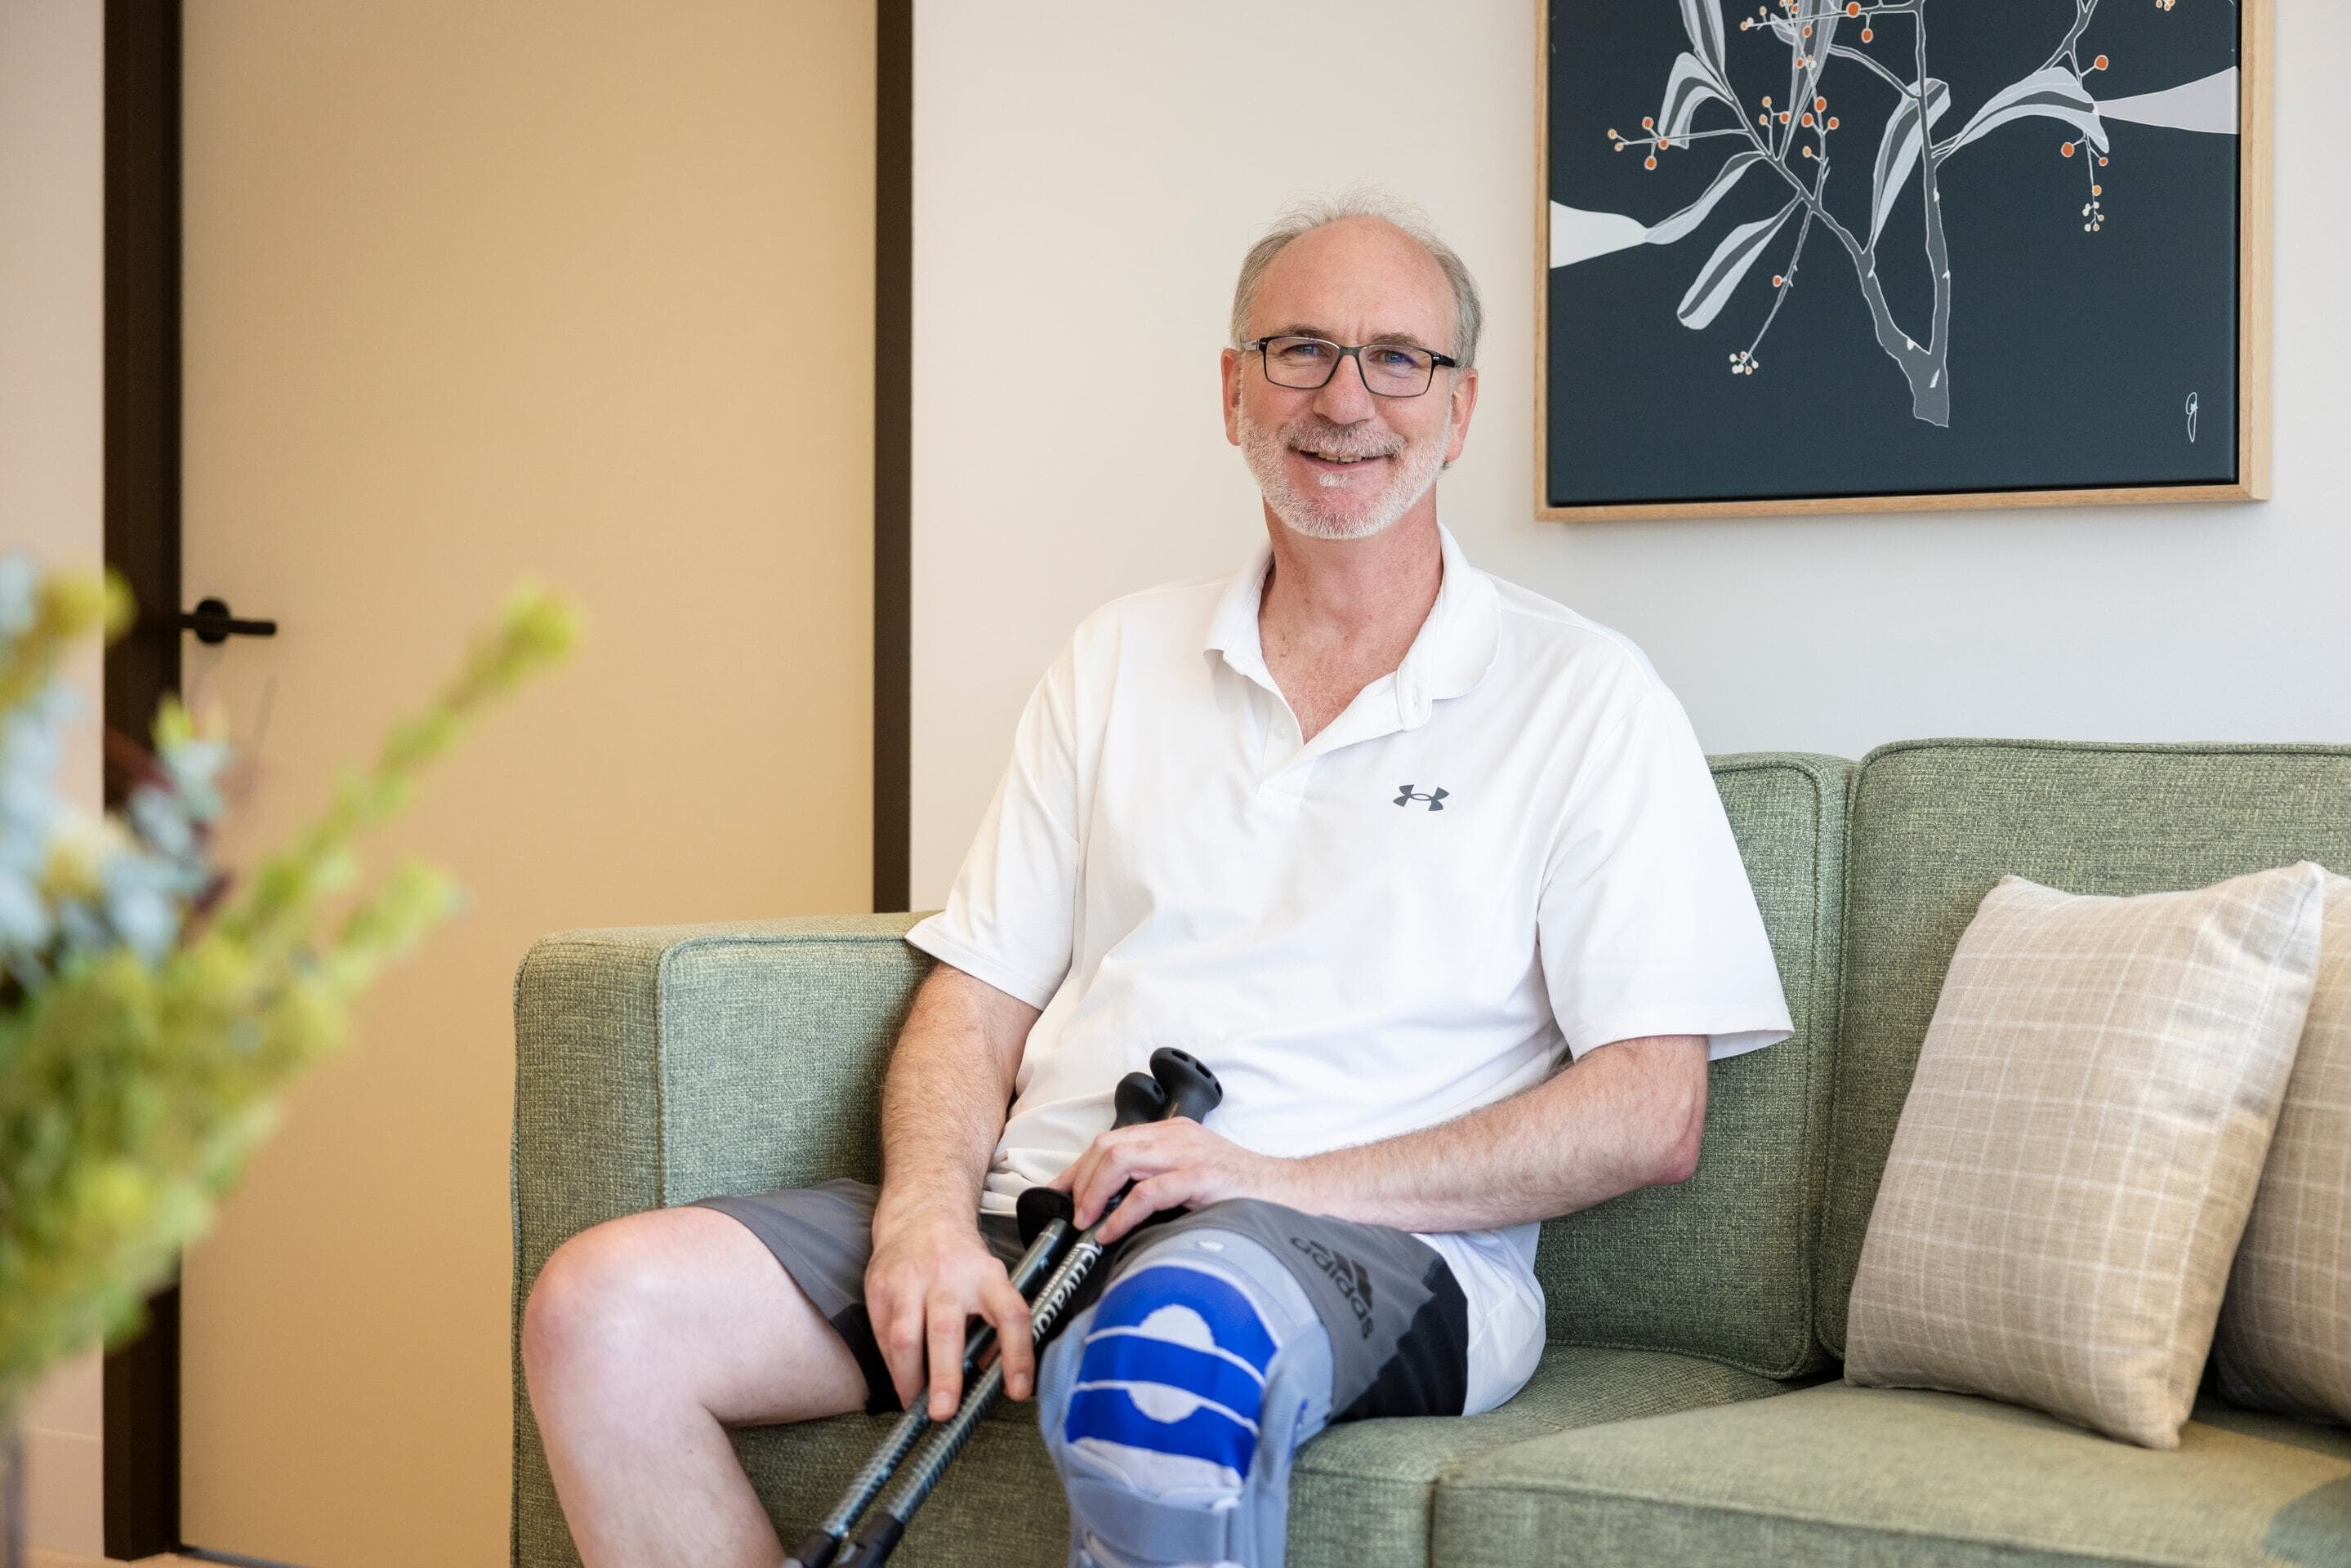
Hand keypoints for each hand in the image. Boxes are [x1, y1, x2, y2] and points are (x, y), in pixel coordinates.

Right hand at [863, 1212, 1036, 1417]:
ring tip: (915, 1406)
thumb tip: (992, 1379)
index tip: (1018, 1391)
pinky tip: (902, 1381)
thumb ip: (993, 1326)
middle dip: (944, 1376)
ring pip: (904, 1337)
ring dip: (909, 1379)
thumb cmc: (961, 1258)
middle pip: (946, 1330)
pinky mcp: (880, 1287)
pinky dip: (892, 1365)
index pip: (1011, 1317)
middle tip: (943, 1412)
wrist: (920, 1211)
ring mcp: (909, 1281)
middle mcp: (948, 1277)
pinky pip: (882, 1335)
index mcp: (987, 1277)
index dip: (1018, 1356)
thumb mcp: (990, 1280)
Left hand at [1048, 1118, 1301, 1245]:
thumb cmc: (1245, 1193)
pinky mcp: (1202, 1178)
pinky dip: (1122, 1214)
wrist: (1293, 1194)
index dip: (1077, 1169)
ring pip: (1120, 1160)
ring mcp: (1189, 1155)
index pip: (1110, 1142)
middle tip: (1072, 1215)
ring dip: (1093, 1193)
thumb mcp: (1193, 1180)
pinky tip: (1111, 1232)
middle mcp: (1176, 1137)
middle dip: (1079, 1180)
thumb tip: (1113, 1213)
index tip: (1057, 1195)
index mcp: (1172, 1134)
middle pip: (1107, 1146)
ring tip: (1086, 1222)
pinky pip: (1148, 1192)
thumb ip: (1157, 1185)